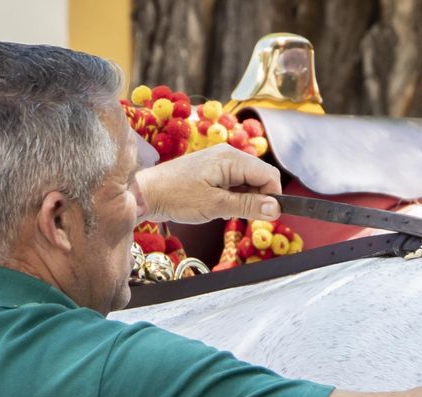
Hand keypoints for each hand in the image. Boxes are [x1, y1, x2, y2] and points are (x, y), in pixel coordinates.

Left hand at [134, 145, 282, 224]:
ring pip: (248, 182)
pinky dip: (234, 197)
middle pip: (260, 177)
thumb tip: (275, 209)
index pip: (269, 175)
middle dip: (258, 199)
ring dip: (245, 200)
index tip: (265, 217)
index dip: (272, 197)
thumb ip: (248, 206)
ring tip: (225, 211)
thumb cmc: (176, 197)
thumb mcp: (215, 205)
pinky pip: (235, 183)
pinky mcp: (212, 171)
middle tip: (241, 216)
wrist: (146, 193)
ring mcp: (220, 162)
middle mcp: (228, 155)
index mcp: (231, 158)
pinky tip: (219, 207)